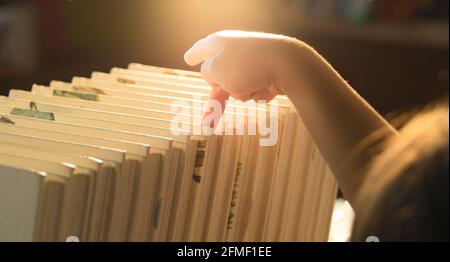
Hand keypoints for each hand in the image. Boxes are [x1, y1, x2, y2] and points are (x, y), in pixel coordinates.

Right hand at [184, 30, 303, 126]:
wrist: (286, 65)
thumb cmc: (246, 66)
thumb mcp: (215, 71)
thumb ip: (207, 74)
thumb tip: (216, 79)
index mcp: (219, 43)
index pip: (201, 49)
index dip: (194, 55)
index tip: (188, 59)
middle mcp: (235, 50)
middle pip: (218, 77)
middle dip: (214, 102)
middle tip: (207, 125)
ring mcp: (252, 61)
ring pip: (236, 87)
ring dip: (240, 94)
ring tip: (251, 87)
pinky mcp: (267, 73)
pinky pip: (253, 90)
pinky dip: (257, 93)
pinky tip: (267, 87)